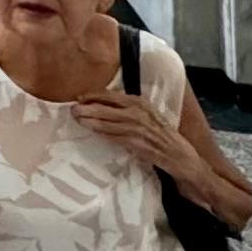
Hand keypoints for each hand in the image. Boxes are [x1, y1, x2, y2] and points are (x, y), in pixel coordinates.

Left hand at [79, 91, 196, 181]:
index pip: (111, 96)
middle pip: (106, 109)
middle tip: (73, 110)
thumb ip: (128, 108)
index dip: (93, 96)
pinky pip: (114, 137)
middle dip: (87, 109)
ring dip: (90, 121)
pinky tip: (92, 131)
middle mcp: (139, 113)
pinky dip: (102, 134)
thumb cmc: (161, 133)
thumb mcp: (147, 114)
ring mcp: (137, 129)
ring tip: (77, 119)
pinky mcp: (137, 144)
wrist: (179, 154)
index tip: (79, 98)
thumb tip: (103, 103)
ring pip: (107, 123)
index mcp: (140, 102)